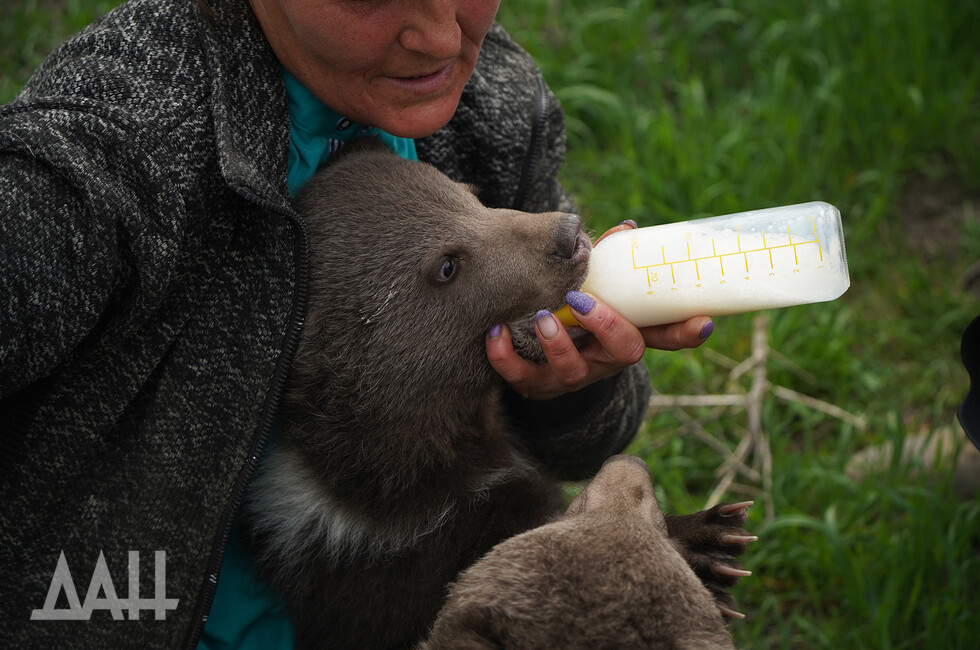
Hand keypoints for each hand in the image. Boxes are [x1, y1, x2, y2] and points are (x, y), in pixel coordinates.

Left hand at [486, 221, 713, 400]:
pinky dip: (505, 356)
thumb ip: (607, 264)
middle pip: (624, 352)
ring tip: (541, 318)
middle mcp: (603, 360)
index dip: (685, 332)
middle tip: (580, 299)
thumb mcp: (592, 288)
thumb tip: (626, 229)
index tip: (703, 323)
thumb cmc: (568, 312)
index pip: (665, 335)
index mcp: (625, 334)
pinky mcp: (535, 385)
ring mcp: (571, 376)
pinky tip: (495, 332)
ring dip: (557, 343)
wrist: (528, 356)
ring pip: (572, 370)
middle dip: (606, 325)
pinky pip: (520, 378)